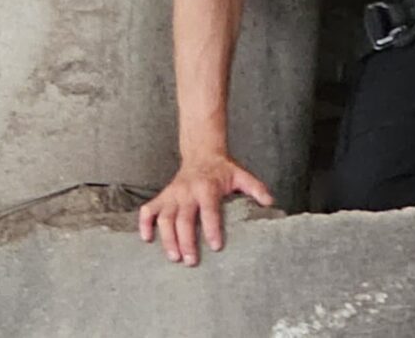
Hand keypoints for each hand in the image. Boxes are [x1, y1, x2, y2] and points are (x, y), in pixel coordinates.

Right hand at [136, 151, 274, 266]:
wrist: (202, 153)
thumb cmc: (223, 170)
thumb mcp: (242, 175)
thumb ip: (256, 188)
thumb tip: (270, 203)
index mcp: (207, 187)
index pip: (209, 210)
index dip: (212, 228)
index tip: (215, 247)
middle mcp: (187, 191)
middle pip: (183, 218)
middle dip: (186, 241)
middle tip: (190, 261)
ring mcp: (172, 194)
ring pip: (164, 217)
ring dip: (167, 238)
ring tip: (173, 257)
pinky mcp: (162, 196)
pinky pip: (148, 210)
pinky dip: (144, 224)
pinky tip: (146, 239)